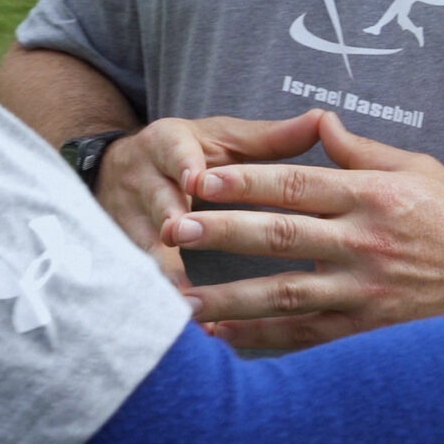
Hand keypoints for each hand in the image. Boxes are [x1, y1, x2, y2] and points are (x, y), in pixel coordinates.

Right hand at [94, 114, 328, 289]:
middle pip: (154, 197)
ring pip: (141, 242)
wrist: (120, 170)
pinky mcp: (122, 248)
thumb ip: (272, 138)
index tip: (195, 181)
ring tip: (181, 296)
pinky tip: (186, 323)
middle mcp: (144, 177)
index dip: (184, 165)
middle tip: (175, 236)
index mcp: (170, 143)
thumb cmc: (192, 155)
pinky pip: (140, 276)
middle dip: (165, 216)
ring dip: (160, 269)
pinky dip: (163, 298)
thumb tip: (324, 119)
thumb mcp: (225, 141)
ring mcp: (127, 215)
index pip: (175, 151)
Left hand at [162, 117, 443, 349]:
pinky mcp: (368, 331)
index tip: (198, 178)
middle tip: (173, 231)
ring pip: (284, 293)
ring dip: (228, 297)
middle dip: (222, 233)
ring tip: (178, 298)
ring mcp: (365, 291)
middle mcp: (364, 243)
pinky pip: (305, 336)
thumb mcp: (419, 170)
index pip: (295, 184)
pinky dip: (261, 338)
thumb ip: (362, 150)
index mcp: (372, 196)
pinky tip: (221, 338)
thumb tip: (319, 121)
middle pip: (280, 236)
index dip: (243, 181)